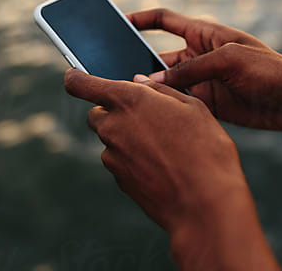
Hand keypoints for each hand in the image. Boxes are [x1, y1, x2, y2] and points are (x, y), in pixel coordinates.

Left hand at [64, 69, 278, 269]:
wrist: (205, 205)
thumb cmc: (206, 151)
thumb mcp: (193, 108)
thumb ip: (161, 90)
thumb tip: (141, 82)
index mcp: (130, 100)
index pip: (81, 84)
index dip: (75, 78)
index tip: (75, 76)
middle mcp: (113, 126)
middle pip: (97, 113)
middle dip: (113, 112)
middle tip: (145, 118)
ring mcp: (113, 156)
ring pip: (110, 139)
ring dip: (126, 137)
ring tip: (164, 146)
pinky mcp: (118, 179)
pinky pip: (119, 162)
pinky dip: (133, 160)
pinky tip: (162, 166)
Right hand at [128, 8, 281, 129]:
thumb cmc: (270, 70)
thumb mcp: (228, 61)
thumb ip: (189, 71)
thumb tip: (150, 82)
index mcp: (204, 34)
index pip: (165, 20)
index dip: (141, 19)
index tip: (116, 22)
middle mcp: (199, 56)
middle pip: (158, 57)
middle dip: (136, 63)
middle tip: (109, 72)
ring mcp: (202, 81)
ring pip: (166, 84)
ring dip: (149, 89)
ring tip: (123, 96)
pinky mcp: (208, 104)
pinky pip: (179, 104)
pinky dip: (164, 108)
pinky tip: (148, 115)